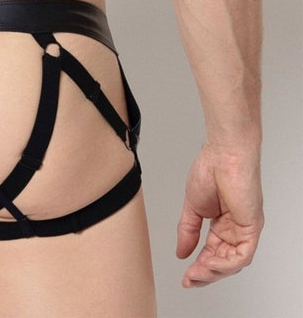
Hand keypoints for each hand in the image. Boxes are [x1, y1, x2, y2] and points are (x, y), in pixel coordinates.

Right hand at [176, 140, 263, 287]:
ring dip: (214, 271)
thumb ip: (187, 231)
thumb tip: (181, 253)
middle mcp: (236, 229)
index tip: (186, 276)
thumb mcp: (192, 207)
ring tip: (197, 273)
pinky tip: (210, 263)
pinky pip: (242, 254)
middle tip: (190, 280)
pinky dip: (226, 263)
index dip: (199, 266)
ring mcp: (245, 229)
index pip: (212, 252)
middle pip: (223, 261)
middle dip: (205, 274)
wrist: (223, 153)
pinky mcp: (252, 227)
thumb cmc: (210, 169)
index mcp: (223, 224)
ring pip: (233, 262)